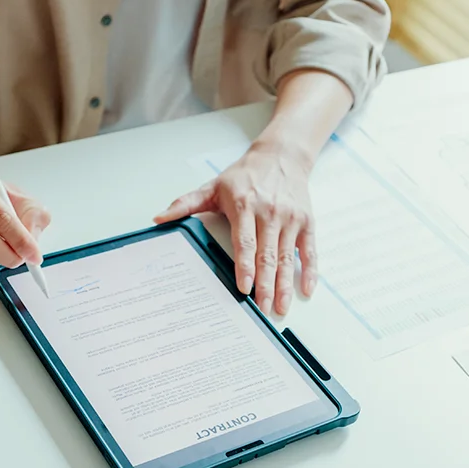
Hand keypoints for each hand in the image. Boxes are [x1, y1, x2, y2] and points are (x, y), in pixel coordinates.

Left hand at [155, 143, 316, 315]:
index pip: (245, 241)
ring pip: (287, 258)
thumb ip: (185, 204)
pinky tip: (306, 290)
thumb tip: (158, 218)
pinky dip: (310, 272)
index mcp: (245, 205)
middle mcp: (270, 213)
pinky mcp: (306, 222)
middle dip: (266, 286)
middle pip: (267, 255)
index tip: (244, 287)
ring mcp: (290, 219)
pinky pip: (310, 251)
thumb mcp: (212, 186)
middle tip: (262, 311)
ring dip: (285, 285)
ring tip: (280, 309)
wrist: (281, 156)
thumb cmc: (245, 175)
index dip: (245, 265)